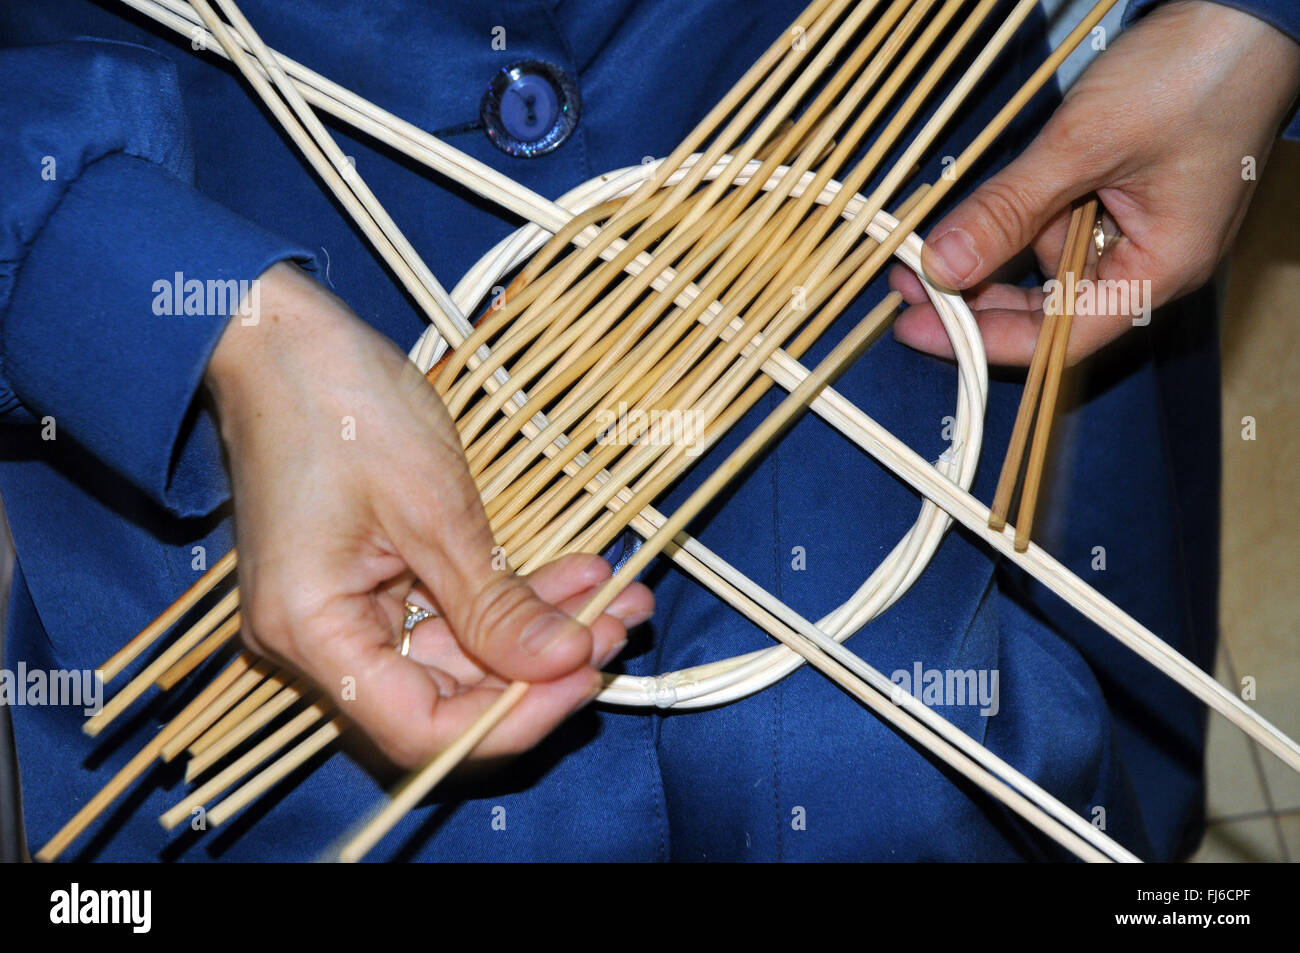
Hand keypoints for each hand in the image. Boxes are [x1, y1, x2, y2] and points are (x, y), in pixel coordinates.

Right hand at [204, 262, 652, 767]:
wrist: (286, 340)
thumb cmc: (341, 406)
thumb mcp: (433, 510)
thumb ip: (494, 604)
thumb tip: (564, 666)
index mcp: (311, 632)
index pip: (418, 729)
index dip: (510, 720)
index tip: (585, 678)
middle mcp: (322, 639)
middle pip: (447, 696)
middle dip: (541, 666)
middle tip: (619, 624)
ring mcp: (349, 610)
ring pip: (461, 653)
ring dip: (540, 628)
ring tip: (619, 596)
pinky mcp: (376, 581)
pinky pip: (452, 611)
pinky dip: (512, 597)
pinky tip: (579, 576)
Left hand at [890, 0, 1299, 365]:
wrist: (1242, 9)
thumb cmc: (1192, 74)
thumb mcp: (1085, 146)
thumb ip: (1009, 211)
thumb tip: (940, 266)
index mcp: (1158, 270)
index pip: (1058, 337)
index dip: (983, 340)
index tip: (918, 330)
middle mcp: (1146, 262)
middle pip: (1045, 308)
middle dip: (972, 298)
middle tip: (904, 285)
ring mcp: (1132, 228)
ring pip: (1041, 265)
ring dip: (984, 257)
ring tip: (916, 250)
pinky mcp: (1117, 196)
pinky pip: (1053, 225)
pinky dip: (1009, 224)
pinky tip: (964, 219)